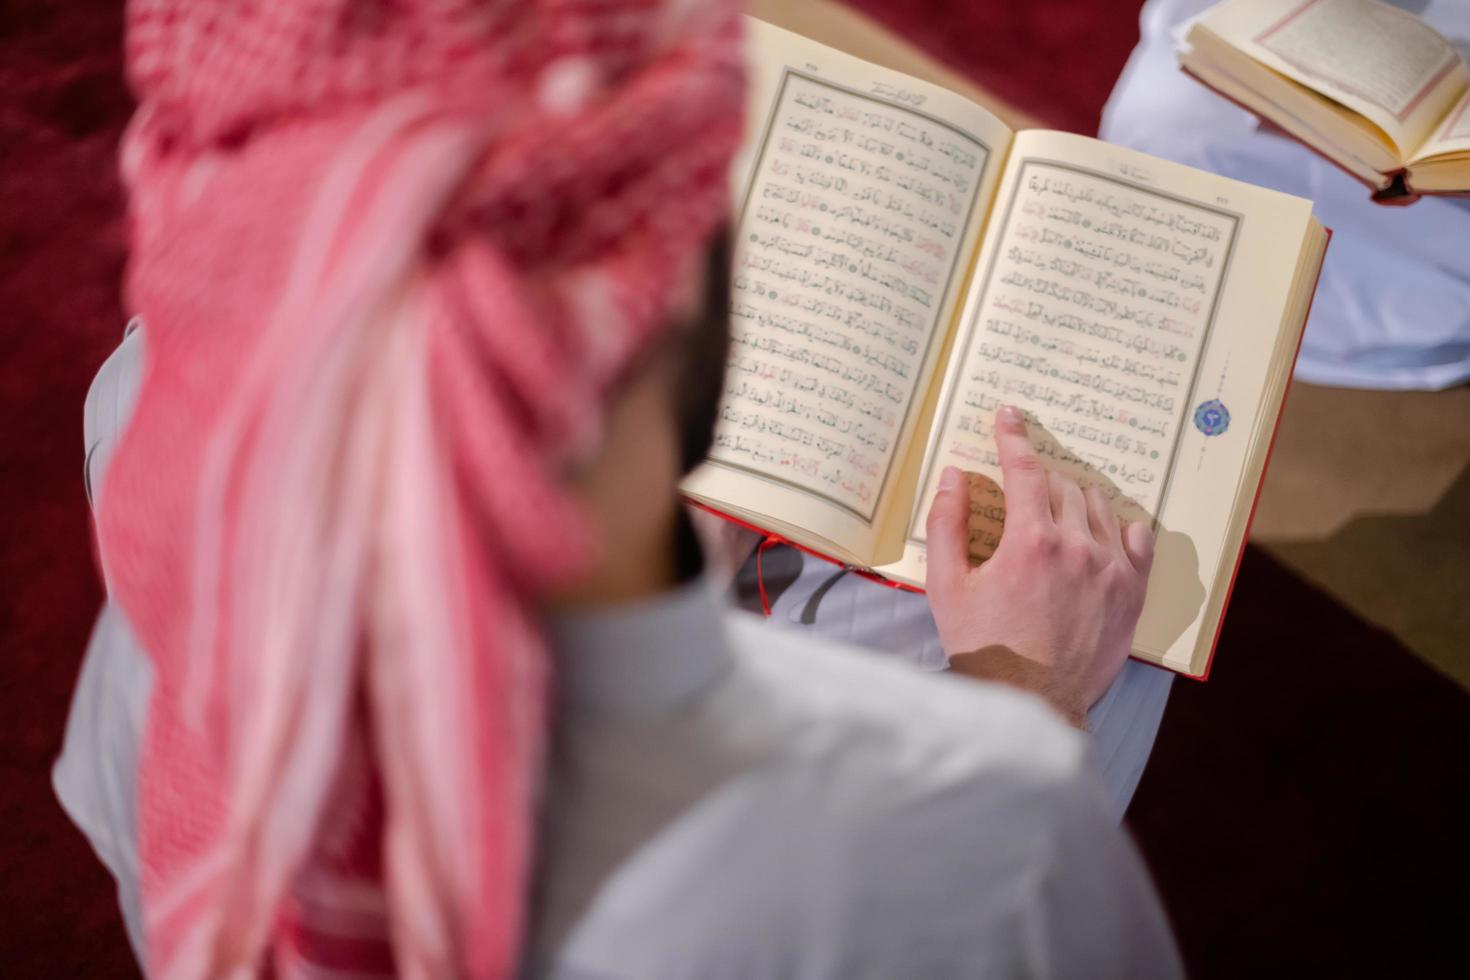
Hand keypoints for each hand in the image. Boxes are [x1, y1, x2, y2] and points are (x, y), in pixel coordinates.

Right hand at [925, 406, 1154, 725]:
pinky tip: (1104, 534)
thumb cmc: (983, 648)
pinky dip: (1121, 527)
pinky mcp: (1132, 593)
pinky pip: (1139, 538)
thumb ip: (947, 525)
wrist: (1030, 705)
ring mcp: (1111, 570)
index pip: (1025, 469)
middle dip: (1039, 478)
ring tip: (1056, 516)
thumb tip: (953, 477)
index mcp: (1030, 541)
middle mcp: (1077, 547)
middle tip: (1023, 489)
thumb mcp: (947, 587)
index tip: (1009, 417)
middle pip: (1062, 484)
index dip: (1013, 437)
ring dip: (1075, 500)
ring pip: (1100, 506)